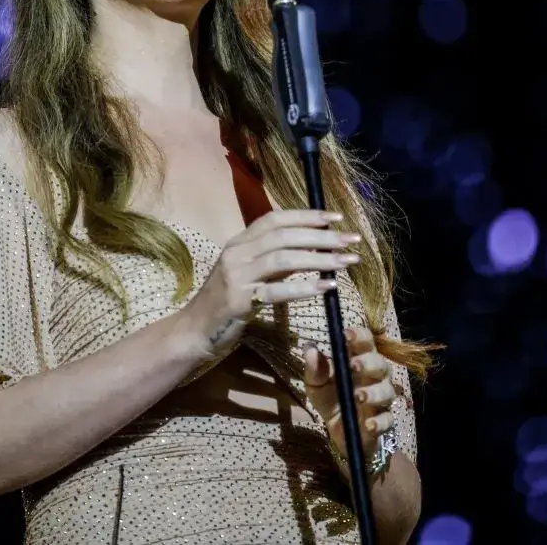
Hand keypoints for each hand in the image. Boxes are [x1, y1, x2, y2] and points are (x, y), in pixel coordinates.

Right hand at [180, 209, 362, 358]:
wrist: (194, 331)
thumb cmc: (225, 302)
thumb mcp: (248, 274)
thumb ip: (273, 261)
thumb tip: (310, 249)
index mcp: (239, 243)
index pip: (275, 219)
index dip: (307, 216)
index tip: (336, 218)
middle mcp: (236, 254)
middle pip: (283, 236)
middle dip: (321, 235)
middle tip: (352, 240)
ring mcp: (236, 276)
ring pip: (282, 259)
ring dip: (319, 258)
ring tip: (346, 262)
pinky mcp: (239, 301)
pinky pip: (277, 291)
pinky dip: (305, 288)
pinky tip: (327, 287)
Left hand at [303, 327, 395, 463]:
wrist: (338, 430)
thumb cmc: (331, 399)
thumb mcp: (316, 384)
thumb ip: (314, 369)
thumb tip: (309, 348)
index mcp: (360, 360)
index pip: (365, 341)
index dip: (358, 336)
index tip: (346, 335)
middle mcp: (375, 376)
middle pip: (380, 364)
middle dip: (369, 363)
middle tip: (354, 365)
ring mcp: (381, 399)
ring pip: (387, 391)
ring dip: (374, 393)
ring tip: (359, 396)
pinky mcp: (383, 421)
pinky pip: (387, 420)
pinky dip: (379, 422)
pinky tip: (368, 424)